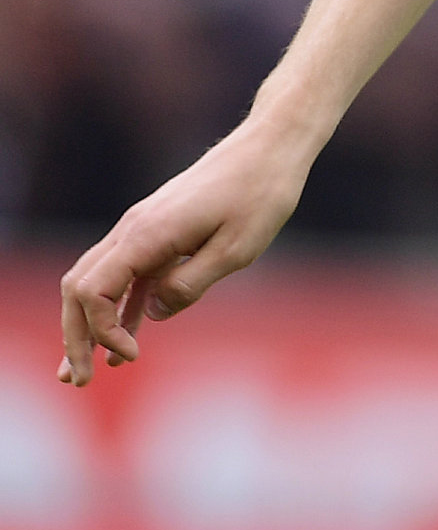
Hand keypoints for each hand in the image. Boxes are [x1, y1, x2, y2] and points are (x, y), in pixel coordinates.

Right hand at [58, 123, 310, 383]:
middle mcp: (133, 230)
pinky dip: (119, 307)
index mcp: (146, 235)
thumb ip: (189, 285)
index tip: (133, 355)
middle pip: (79, 289)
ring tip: (87, 370)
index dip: (101, 331)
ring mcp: (142, 229)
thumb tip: (154, 315)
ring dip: (89, 325)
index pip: (92, 292)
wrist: (270, 148)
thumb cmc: (261, 195)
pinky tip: (125, 339)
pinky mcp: (159, 231)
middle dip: (74, 337)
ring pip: (96, 281)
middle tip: (80, 380)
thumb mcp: (236, 249)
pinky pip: (127, 274)